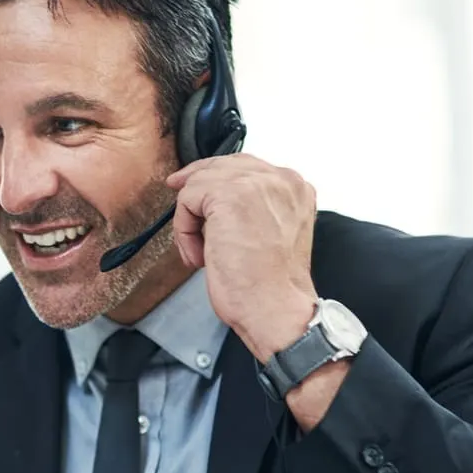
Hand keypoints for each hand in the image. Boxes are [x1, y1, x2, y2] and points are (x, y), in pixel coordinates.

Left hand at [167, 154, 318, 360]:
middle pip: (223, 164)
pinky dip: (184, 230)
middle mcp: (281, 178)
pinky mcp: (228, 194)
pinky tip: (199, 255)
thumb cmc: (271, 285)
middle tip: (177, 197)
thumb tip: (212, 201)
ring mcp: (255, 183)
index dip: (215, 177)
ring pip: (201, 182)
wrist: (275, 308)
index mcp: (295, 187)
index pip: (247, 166)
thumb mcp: (272, 233)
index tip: (191, 187)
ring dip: (191, 220)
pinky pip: (187, 199)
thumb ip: (255, 209)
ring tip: (201, 252)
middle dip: (195, 184)